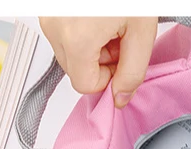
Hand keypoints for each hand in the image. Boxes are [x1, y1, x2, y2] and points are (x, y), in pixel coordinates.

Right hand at [39, 17, 157, 107]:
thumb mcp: (141, 31)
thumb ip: (133, 71)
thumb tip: (121, 97)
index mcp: (76, 39)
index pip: (85, 85)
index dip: (108, 79)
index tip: (122, 63)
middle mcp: (54, 27)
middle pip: (75, 70)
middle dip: (100, 63)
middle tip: (120, 40)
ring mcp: (48, 17)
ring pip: (69, 54)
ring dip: (91, 47)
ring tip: (110, 24)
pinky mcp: (49, 9)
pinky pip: (63, 35)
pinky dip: (81, 32)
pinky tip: (99, 17)